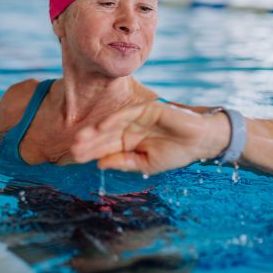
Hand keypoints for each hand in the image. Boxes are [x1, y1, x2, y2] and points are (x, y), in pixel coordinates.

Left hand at [70, 101, 230, 174]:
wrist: (201, 142)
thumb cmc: (176, 153)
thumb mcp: (146, 164)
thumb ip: (124, 162)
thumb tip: (100, 164)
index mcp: (129, 143)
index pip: (106, 148)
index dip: (91, 152)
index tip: (74, 159)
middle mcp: (129, 129)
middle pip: (105, 136)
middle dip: (88, 143)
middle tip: (71, 150)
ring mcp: (137, 117)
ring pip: (111, 124)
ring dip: (96, 131)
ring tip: (80, 139)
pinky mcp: (147, 108)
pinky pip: (127, 113)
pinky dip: (114, 119)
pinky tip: (101, 127)